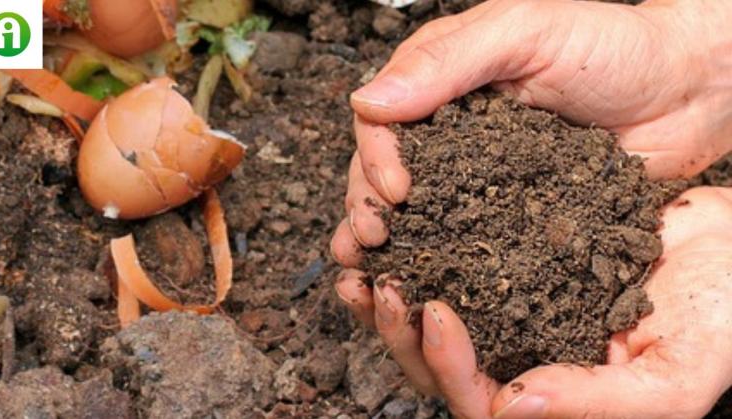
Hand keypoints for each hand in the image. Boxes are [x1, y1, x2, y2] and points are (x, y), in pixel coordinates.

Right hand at [330, 0, 731, 266]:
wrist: (688, 93)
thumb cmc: (615, 47)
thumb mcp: (527, 33)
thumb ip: (448, 61)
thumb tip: (368, 101)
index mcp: (442, 83)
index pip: (382, 121)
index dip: (376, 157)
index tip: (394, 191)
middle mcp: (451, 133)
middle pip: (385, 172)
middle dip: (368, 207)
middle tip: (372, 241)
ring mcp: (478, 178)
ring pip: (417, 212)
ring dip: (389, 244)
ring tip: (373, 275)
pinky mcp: (508, 216)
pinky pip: (466, 242)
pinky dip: (439, 265)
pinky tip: (423, 289)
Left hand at [336, 187, 731, 417]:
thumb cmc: (721, 317)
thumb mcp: (675, 375)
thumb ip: (599, 404)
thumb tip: (509, 410)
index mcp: (552, 398)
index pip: (478, 401)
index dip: (448, 365)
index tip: (433, 311)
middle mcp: (522, 359)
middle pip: (438, 364)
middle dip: (400, 330)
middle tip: (381, 283)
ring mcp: (512, 311)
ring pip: (434, 315)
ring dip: (395, 291)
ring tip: (364, 257)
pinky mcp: (509, 264)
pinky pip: (453, 262)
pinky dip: (423, 244)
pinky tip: (401, 219)